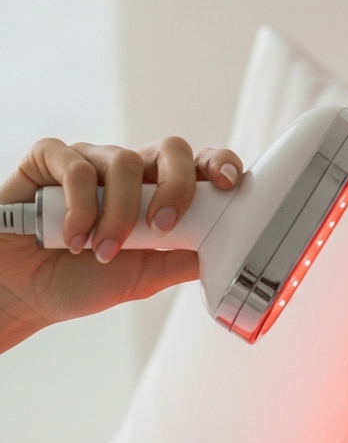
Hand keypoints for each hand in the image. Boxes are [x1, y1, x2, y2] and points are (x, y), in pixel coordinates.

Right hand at [0, 137, 242, 338]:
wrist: (24, 293)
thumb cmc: (81, 280)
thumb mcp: (145, 277)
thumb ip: (182, 261)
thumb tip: (227, 253)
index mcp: (157, 195)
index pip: (197, 166)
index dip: (218, 165)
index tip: (229, 184)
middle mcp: (129, 173)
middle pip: (171, 149)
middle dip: (176, 186)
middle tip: (163, 226)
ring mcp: (90, 162)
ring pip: (124, 162)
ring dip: (119, 215)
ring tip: (103, 251)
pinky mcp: (49, 159)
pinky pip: (75, 167)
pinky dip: (80, 208)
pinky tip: (72, 238)